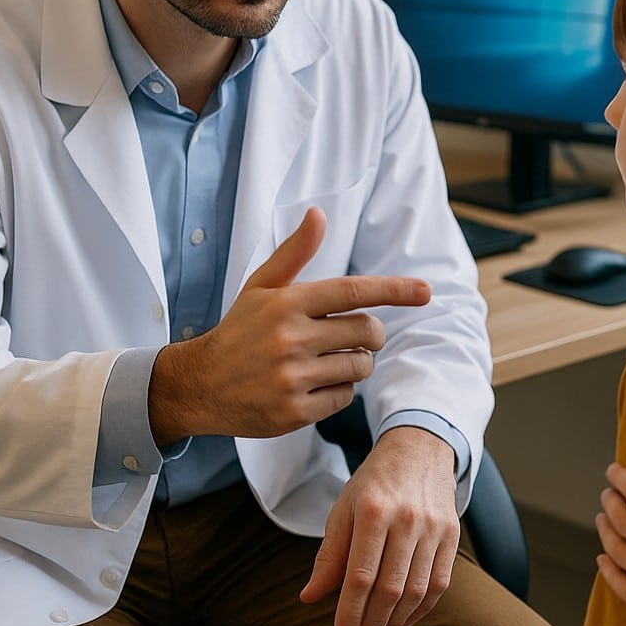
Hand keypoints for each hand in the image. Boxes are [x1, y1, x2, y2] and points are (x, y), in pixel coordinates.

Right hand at [148, 207, 430, 444]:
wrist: (199, 384)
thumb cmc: (240, 330)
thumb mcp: (261, 286)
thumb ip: (294, 252)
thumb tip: (318, 213)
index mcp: (286, 303)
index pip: (353, 292)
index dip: (394, 289)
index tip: (426, 291)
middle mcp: (290, 339)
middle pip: (366, 331)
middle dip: (372, 333)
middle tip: (356, 335)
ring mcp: (292, 377)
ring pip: (360, 366)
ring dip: (357, 362)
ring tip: (329, 359)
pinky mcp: (294, 412)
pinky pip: (344, 395)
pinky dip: (339, 389)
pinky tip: (313, 384)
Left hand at [300, 426, 460, 625]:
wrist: (419, 450)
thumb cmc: (376, 482)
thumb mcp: (344, 509)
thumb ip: (329, 555)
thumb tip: (310, 596)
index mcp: (373, 511)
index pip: (360, 575)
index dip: (349, 612)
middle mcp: (406, 520)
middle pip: (390, 588)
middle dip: (372, 624)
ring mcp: (433, 528)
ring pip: (416, 591)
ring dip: (396, 622)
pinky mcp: (452, 535)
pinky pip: (439, 583)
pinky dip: (422, 608)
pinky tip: (404, 619)